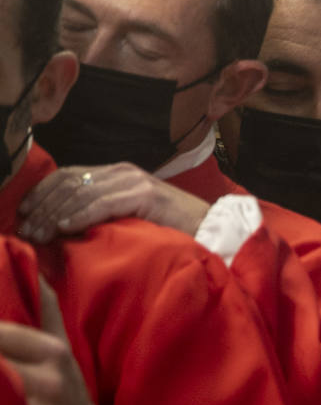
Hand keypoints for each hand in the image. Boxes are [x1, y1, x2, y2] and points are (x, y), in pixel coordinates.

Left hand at [18, 163, 210, 243]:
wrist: (213, 228)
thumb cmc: (170, 229)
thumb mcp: (128, 216)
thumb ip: (101, 212)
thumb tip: (60, 226)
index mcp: (117, 173)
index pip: (67, 175)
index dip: (41, 194)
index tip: (23, 217)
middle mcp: (123, 171)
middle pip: (69, 181)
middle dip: (42, 206)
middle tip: (26, 230)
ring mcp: (135, 180)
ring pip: (82, 191)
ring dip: (55, 214)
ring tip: (39, 233)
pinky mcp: (146, 194)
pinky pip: (103, 203)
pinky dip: (80, 214)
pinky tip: (64, 227)